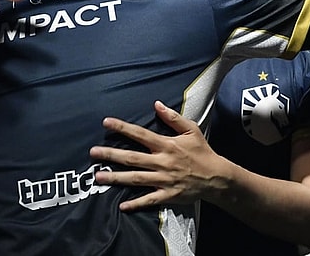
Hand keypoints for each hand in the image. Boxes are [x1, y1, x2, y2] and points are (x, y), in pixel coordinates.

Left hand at [89, 101, 229, 209]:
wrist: (216, 177)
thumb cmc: (202, 152)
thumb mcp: (191, 130)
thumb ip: (173, 118)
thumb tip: (157, 105)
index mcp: (166, 145)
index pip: (140, 134)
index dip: (122, 128)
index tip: (105, 122)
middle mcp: (162, 162)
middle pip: (132, 158)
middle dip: (111, 155)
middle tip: (92, 153)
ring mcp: (164, 179)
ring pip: (136, 178)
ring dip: (116, 178)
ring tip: (98, 177)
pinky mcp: (168, 195)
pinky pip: (149, 199)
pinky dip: (136, 203)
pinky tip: (121, 205)